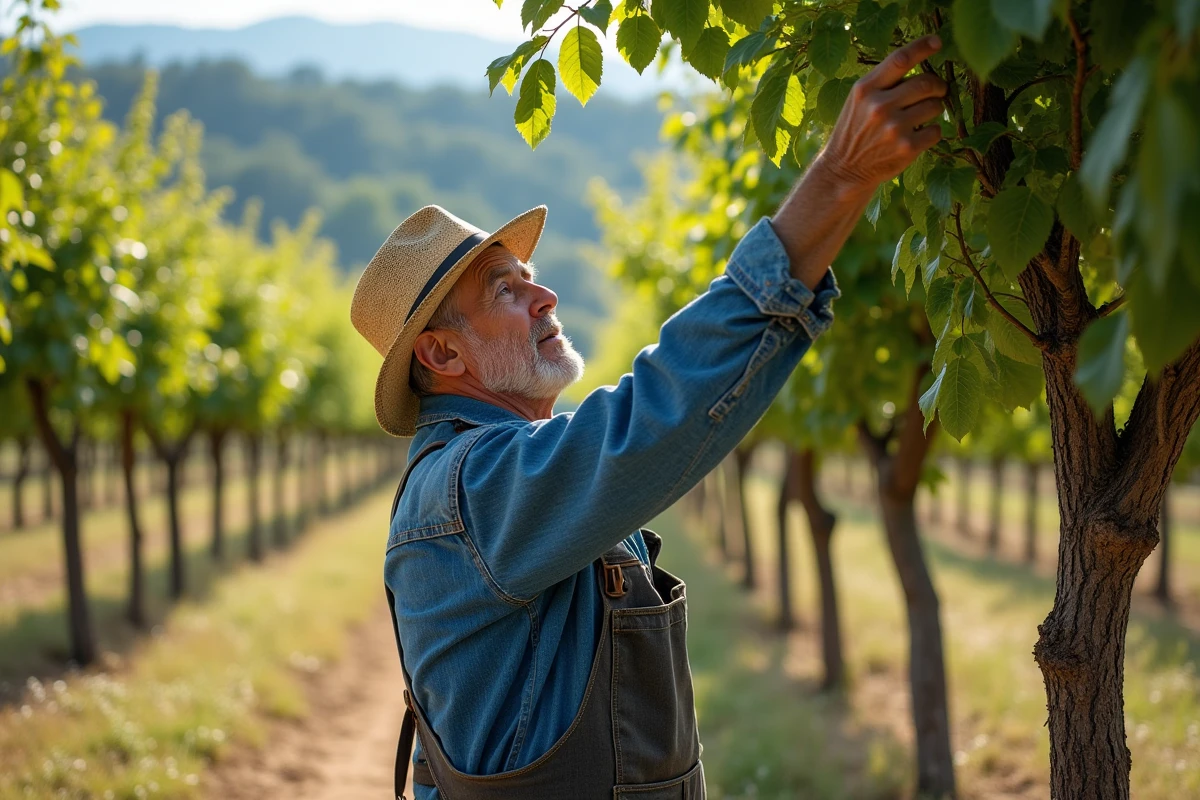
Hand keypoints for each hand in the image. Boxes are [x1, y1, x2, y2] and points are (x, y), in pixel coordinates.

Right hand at [817, 35, 947, 197]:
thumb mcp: (858, 101)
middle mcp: (879, 107)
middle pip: (925, 83)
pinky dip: (932, 132)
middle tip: (937, 91)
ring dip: (934, 109)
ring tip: (921, 116)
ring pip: (935, 106)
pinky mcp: (907, 148)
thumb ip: (883, 82)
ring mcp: (894, 128)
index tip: (937, 42)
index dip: (922, 47)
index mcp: (865, 89)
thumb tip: (922, 64)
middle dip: (937, 85)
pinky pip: (936, 130)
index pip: (899, 59)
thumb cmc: (856, 129)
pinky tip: (918, 135)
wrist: (843, 169)